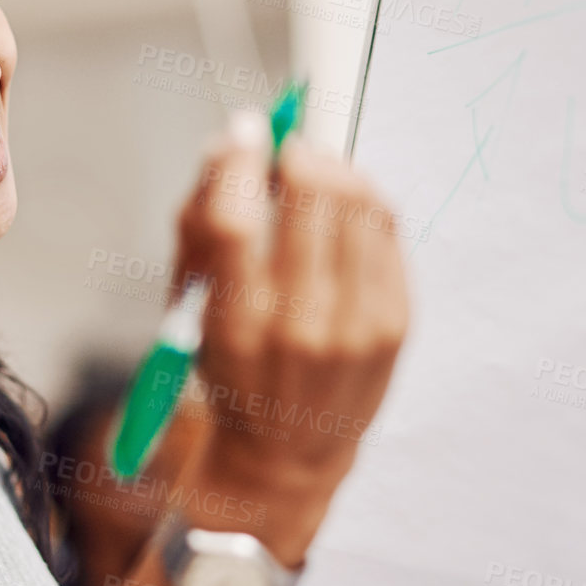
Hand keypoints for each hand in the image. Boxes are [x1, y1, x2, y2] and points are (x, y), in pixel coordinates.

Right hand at [167, 111, 408, 566]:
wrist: (287, 453)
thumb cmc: (233, 370)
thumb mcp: (191, 310)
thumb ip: (200, 225)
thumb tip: (230, 145)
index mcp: (236, 325)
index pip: (235, 219)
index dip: (239, 160)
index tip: (244, 133)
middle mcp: (300, 326)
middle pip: (310, 196)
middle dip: (295, 156)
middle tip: (285, 154)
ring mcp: (356, 326)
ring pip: (356, 201)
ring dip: (332, 170)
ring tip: (314, 175)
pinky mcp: (394, 323)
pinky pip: (386, 227)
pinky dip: (363, 200)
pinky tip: (344, 204)